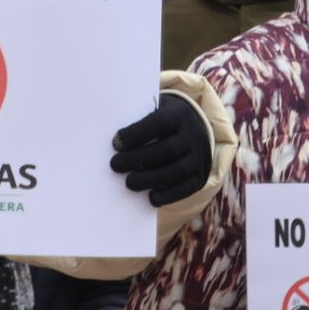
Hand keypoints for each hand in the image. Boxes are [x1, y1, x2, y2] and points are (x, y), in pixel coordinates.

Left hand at [109, 92, 211, 207]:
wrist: (194, 133)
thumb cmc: (160, 124)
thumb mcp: (154, 111)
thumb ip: (137, 119)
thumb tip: (109, 135)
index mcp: (178, 115)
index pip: (161, 123)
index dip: (137, 133)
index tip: (115, 143)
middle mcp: (191, 135)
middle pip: (168, 149)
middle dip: (139, 159)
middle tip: (115, 165)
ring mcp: (197, 157)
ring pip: (177, 170)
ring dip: (150, 179)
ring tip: (129, 183)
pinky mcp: (199, 176)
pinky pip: (186, 188)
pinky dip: (168, 195)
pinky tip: (150, 198)